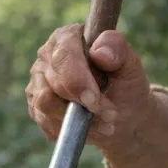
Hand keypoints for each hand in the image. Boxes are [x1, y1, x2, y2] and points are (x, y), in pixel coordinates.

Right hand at [25, 25, 167, 167]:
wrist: (122, 114)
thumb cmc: (125, 84)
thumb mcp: (131, 66)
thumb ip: (119, 51)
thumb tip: (99, 52)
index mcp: (68, 37)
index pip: (64, 55)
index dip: (77, 80)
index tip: (94, 100)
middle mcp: (47, 56)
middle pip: (54, 82)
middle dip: (84, 104)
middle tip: (111, 114)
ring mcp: (38, 82)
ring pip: (46, 104)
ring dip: (77, 119)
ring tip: (105, 122)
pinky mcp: (36, 107)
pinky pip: (46, 123)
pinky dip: (71, 130)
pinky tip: (91, 128)